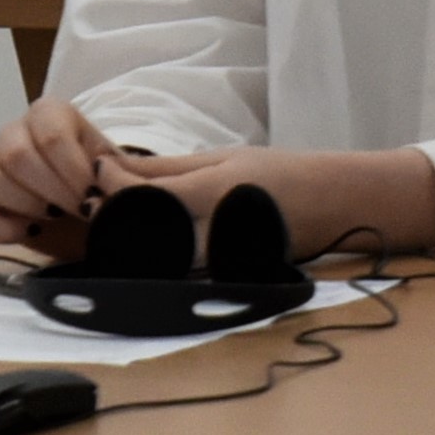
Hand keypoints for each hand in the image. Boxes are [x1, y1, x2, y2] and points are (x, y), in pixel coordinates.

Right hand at [0, 96, 132, 251]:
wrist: (100, 207)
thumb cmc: (113, 180)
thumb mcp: (125, 168)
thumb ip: (125, 171)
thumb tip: (127, 184)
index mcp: (51, 113)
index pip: (50, 133)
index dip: (72, 168)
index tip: (95, 194)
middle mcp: (16, 133)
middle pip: (14, 155)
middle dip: (52, 188)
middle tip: (80, 208)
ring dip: (24, 202)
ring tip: (54, 215)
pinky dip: (2, 228)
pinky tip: (33, 231)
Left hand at [114, 146, 434, 257]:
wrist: (334, 204)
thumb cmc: (280, 173)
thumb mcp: (226, 157)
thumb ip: (168, 167)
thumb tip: (111, 168)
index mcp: (209, 191)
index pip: (139, 194)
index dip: (109, 184)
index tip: (100, 170)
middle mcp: (207, 229)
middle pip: (134, 232)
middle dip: (109, 216)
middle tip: (101, 199)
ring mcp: (212, 259)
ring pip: (147, 256)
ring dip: (128, 237)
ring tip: (124, 217)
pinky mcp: (216, 276)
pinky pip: (168, 268)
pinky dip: (152, 253)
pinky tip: (152, 237)